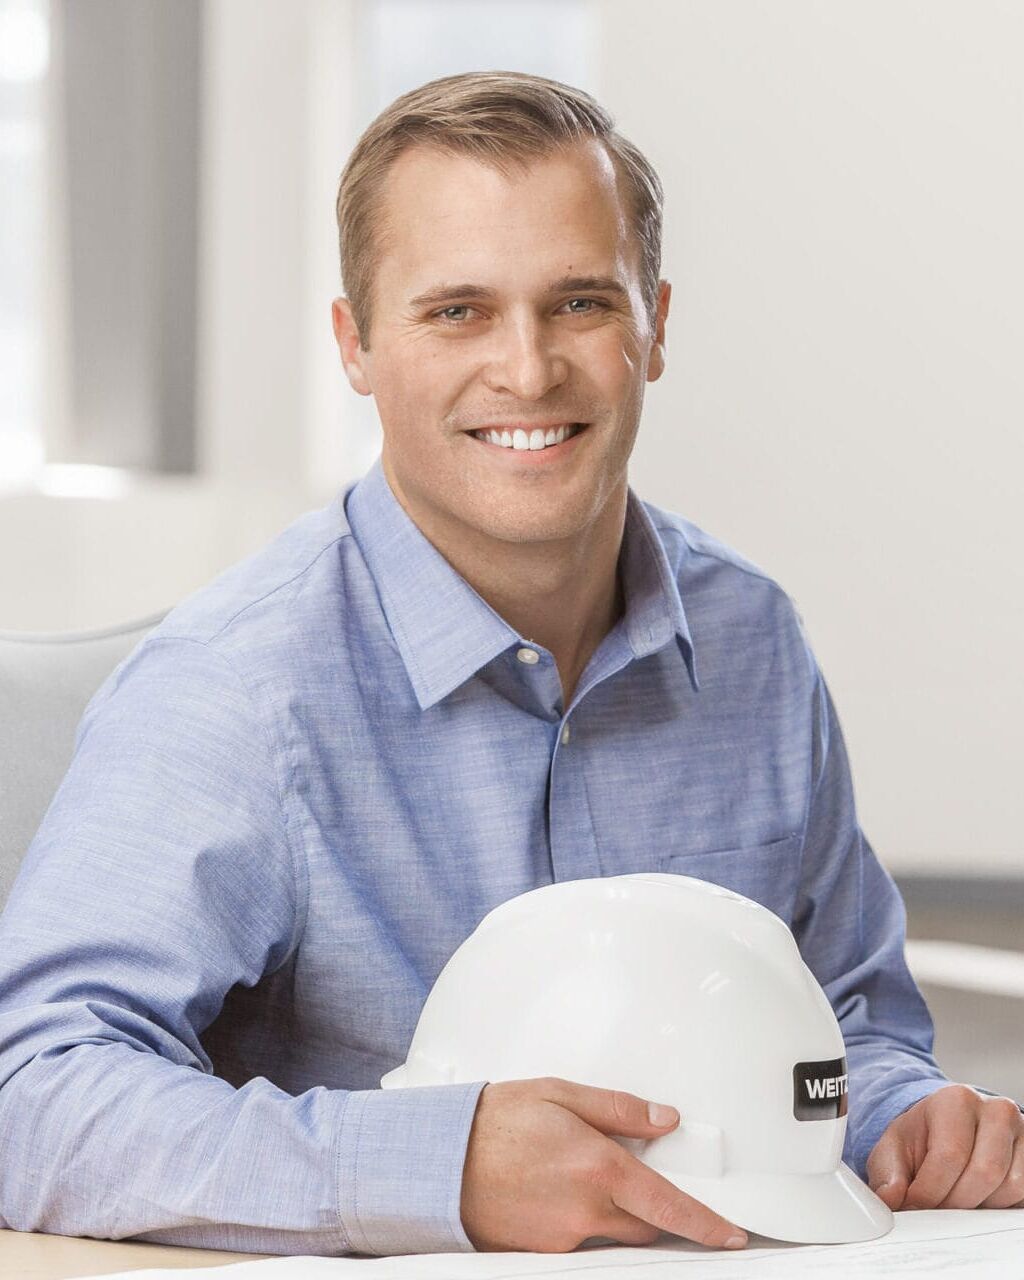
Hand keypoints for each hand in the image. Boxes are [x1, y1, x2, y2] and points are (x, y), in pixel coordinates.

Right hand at [459, 1076, 747, 1252]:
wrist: (439, 1159)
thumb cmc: (494, 1121)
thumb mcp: (559, 1094)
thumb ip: (618, 1109)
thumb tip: (663, 1119)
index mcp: (597, 1168)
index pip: (669, 1206)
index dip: (707, 1225)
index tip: (731, 1235)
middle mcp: (585, 1211)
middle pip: (647, 1226)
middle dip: (657, 1211)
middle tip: (646, 1183)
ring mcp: (563, 1238)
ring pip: (612, 1234)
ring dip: (615, 1213)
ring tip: (581, 1176)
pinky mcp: (541, 1253)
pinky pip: (578, 1240)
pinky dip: (580, 1220)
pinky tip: (555, 1190)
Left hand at [867, 1084, 1023, 1209]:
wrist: (944, 1128)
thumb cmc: (920, 1138)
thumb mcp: (894, 1149)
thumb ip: (888, 1175)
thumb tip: (891, 1199)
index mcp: (956, 1100)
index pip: (950, 1155)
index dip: (930, 1191)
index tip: (914, 1206)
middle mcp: (996, 1110)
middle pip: (984, 1173)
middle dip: (956, 1202)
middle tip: (936, 1210)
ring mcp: (1022, 1131)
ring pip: (1010, 1186)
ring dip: (980, 1205)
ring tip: (955, 1198)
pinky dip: (1000, 1205)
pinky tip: (978, 1197)